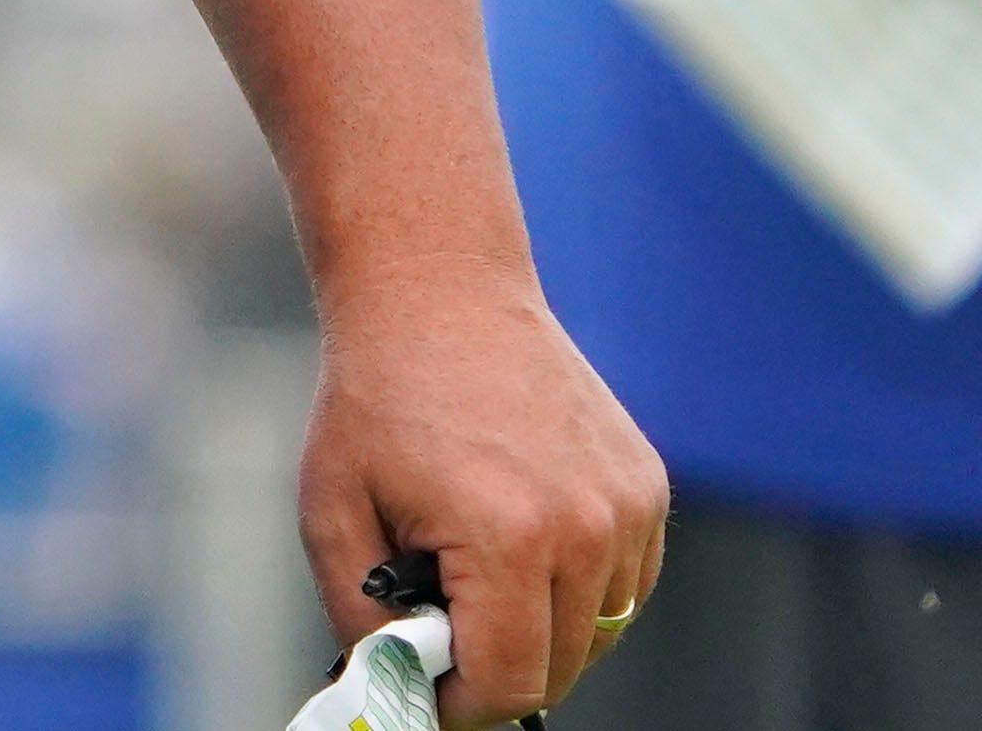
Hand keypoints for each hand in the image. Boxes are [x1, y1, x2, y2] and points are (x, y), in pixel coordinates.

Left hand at [299, 256, 665, 717]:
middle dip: (494, 669)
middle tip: (439, 630)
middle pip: (559, 669)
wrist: (439, 292)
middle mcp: (588, 526)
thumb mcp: (332, 513)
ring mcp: (629, 507)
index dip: (461, 704)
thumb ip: (363, 622)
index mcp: (510, 535)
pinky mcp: (648, 488)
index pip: (511, 683)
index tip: (424, 688)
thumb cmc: (377, 397)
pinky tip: (518, 543)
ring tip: (473, 571)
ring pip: (598, 635)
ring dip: (539, 631)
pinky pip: (623, 586)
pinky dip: (575, 591)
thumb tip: (394, 694)